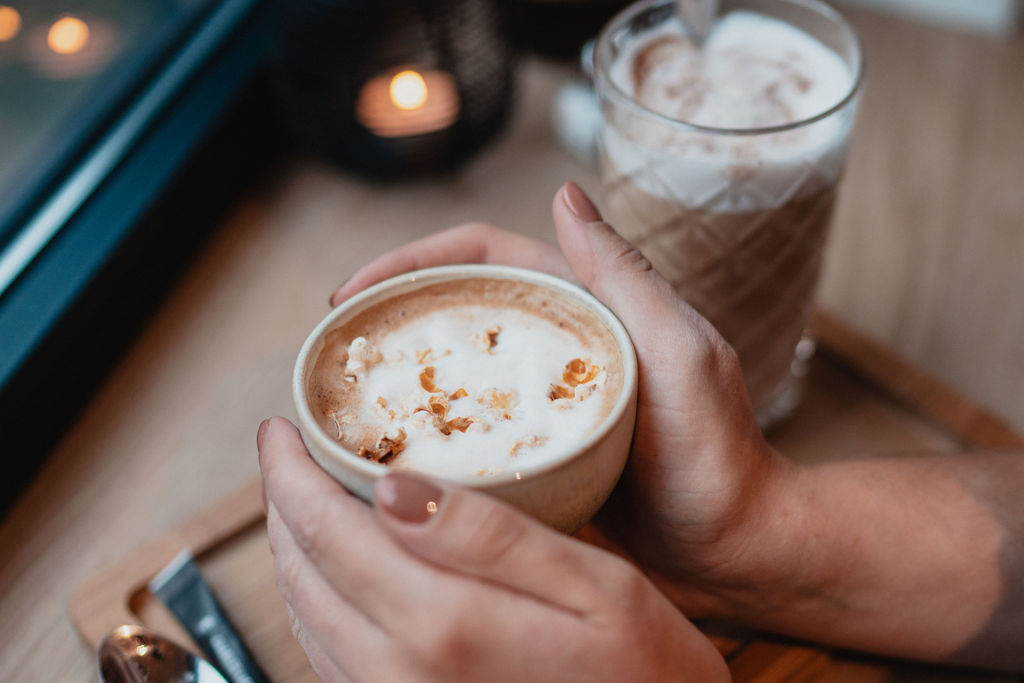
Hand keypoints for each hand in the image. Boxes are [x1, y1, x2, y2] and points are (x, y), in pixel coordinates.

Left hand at [257, 417, 728, 681]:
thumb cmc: (648, 673)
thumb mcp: (599, 588)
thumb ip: (491, 539)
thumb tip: (392, 487)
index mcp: (440, 625)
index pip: (326, 530)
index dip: (290, 471)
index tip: (280, 428)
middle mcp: (396, 674)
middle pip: (301, 571)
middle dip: (281, 501)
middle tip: (285, 451)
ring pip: (303, 616)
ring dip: (291, 549)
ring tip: (302, 498)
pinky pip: (326, 657)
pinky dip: (314, 602)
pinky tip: (334, 574)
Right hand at [330, 182, 785, 613]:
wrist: (735, 551)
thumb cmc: (718, 452)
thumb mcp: (682, 351)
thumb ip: (625, 277)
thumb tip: (564, 192)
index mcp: (583, 308)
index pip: (482, 259)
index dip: (413, 263)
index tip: (355, 291)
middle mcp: (553, 349)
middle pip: (453, 311)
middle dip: (388, 315)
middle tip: (332, 346)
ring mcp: (538, 407)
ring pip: (453, 375)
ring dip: (397, 377)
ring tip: (342, 399)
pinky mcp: (532, 462)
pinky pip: (465, 440)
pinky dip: (423, 441)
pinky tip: (385, 462)